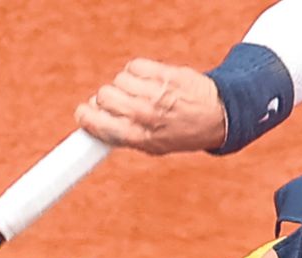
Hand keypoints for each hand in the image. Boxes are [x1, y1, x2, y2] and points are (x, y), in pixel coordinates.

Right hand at [75, 58, 226, 155]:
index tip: (84, 113)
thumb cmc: (181, 133)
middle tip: (118, 103)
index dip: (85, 117)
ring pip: (118, 80)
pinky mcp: (163, 73)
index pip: (97, 123)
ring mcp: (155, 93)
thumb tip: (92, 121)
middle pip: (103, 96)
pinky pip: (133, 66)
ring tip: (140, 93)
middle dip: (105, 100)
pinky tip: (147, 81)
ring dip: (124, 85)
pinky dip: (136, 72)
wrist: (217, 116)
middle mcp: (146, 115)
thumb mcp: (153, 146)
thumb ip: (122, 136)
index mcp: (139, 137)